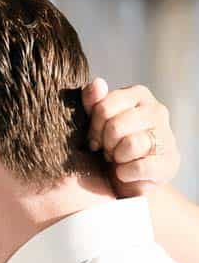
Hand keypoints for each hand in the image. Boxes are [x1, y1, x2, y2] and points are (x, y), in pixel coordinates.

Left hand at [82, 78, 179, 197]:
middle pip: (115, 126)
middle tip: (108, 150)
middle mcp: (156, 110)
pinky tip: (125, 172)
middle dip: (105, 144)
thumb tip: (98, 83)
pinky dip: (126, 174)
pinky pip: (139, 167)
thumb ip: (93, 101)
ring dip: (117, 158)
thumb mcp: (97, 122)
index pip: (104, 107)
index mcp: (138, 95)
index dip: (94, 128)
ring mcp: (166, 135)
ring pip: (130, 145)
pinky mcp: (169, 162)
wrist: (127, 178)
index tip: (96, 138)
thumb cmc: (112, 145)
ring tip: (119, 159)